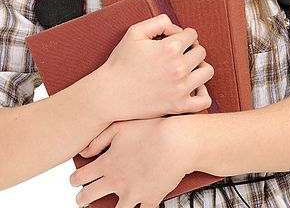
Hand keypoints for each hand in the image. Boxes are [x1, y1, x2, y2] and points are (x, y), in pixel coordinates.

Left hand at [70, 118, 193, 207]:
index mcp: (107, 163)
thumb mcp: (121, 126)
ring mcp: (132, 193)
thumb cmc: (152, 129)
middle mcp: (116, 181)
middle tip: (82, 198)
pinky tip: (136, 207)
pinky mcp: (149, 199)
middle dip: (82, 198)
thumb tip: (83, 152)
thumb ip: (99, 139)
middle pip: (89, 197)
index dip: (74, 180)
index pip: (80, 178)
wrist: (177, 141)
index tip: (74, 180)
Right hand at [95, 14, 213, 121]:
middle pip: (201, 51)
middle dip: (191, 49)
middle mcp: (179, 67)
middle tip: (178, 54)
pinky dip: (202, 92)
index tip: (173, 41)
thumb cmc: (121, 62)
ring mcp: (181, 88)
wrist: (109, 94)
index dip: (183, 35)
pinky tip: (191, 87)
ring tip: (185, 68)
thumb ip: (159, 22)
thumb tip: (177, 29)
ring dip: (199, 67)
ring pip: (207, 71)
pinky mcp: (179, 106)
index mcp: (170, 48)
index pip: (192, 34)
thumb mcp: (135, 32)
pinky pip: (204, 100)